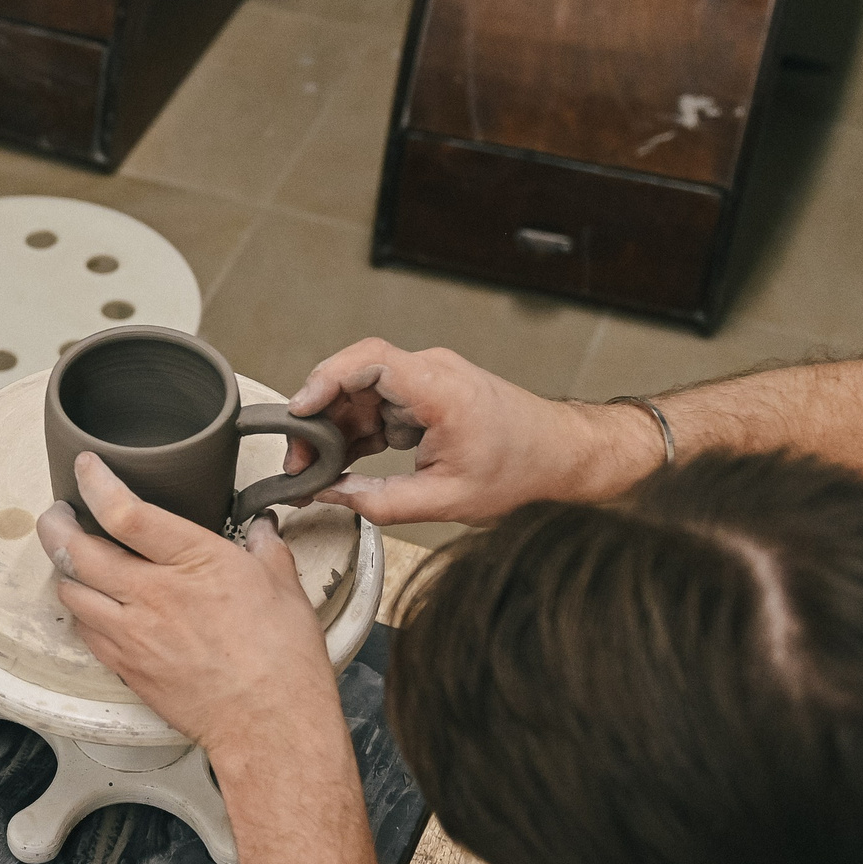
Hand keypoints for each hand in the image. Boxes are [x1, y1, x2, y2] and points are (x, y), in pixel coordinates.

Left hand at [37, 455, 335, 755]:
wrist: (271, 725)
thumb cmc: (283, 658)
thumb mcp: (283, 585)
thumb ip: (264, 547)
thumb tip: (263, 527)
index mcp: (193, 561)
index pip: (124, 512)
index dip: (95, 483)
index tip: (86, 466)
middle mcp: (151, 594)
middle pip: (75, 550)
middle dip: (55, 523)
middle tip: (59, 511)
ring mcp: (132, 633)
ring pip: (69, 591)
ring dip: (63, 569)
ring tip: (71, 555)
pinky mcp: (126, 666)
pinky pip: (84, 631)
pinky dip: (80, 612)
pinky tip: (91, 604)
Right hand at [281, 338, 638, 526]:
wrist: (564, 457)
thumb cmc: (524, 470)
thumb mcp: (446, 500)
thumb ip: (380, 502)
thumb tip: (330, 496)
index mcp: (440, 389)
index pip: (369, 361)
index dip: (325, 380)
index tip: (298, 411)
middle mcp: (432, 372)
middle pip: (354, 378)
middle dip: (319, 418)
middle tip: (299, 460)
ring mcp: (429, 380)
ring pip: (361, 393)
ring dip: (336, 428)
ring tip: (320, 468)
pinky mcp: (427, 393)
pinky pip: (378, 403)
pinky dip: (359, 430)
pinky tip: (348, 461)